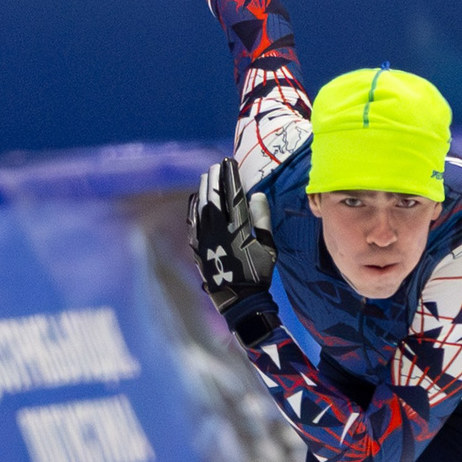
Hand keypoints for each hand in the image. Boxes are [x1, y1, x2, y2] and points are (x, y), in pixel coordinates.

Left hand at [191, 157, 274, 317]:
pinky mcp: (197, 246)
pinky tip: (195, 198)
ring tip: (207, 176)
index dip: (231, 176)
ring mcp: (205, 238)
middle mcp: (219, 230)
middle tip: (217, 166)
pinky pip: (192, 221)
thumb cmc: (258, 274)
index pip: (233, 195)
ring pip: (201, 207)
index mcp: (239, 229)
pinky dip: (193, 207)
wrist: (238, 298)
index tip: (230, 163)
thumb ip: (262, 220)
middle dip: (215, 178)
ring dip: (204, 189)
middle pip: (214, 197)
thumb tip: (256, 195)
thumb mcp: (268, 248)